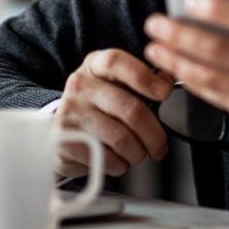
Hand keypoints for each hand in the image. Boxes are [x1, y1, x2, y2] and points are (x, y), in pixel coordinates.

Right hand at [53, 49, 174, 177]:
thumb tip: (167, 84)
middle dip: (154, 134)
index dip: (143, 77)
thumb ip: (141, 82)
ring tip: (137, 153)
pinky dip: (120, 165)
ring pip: (121, 138)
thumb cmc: (98, 107)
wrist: (62, 130)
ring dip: (137, 152)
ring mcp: (71, 113)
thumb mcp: (115, 84)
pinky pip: (106, 158)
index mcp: (95, 66)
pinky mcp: (64, 141)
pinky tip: (117, 159)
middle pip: (130, 109)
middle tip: (159, 146)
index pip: (117, 62)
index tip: (164, 92)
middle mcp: (80, 85)